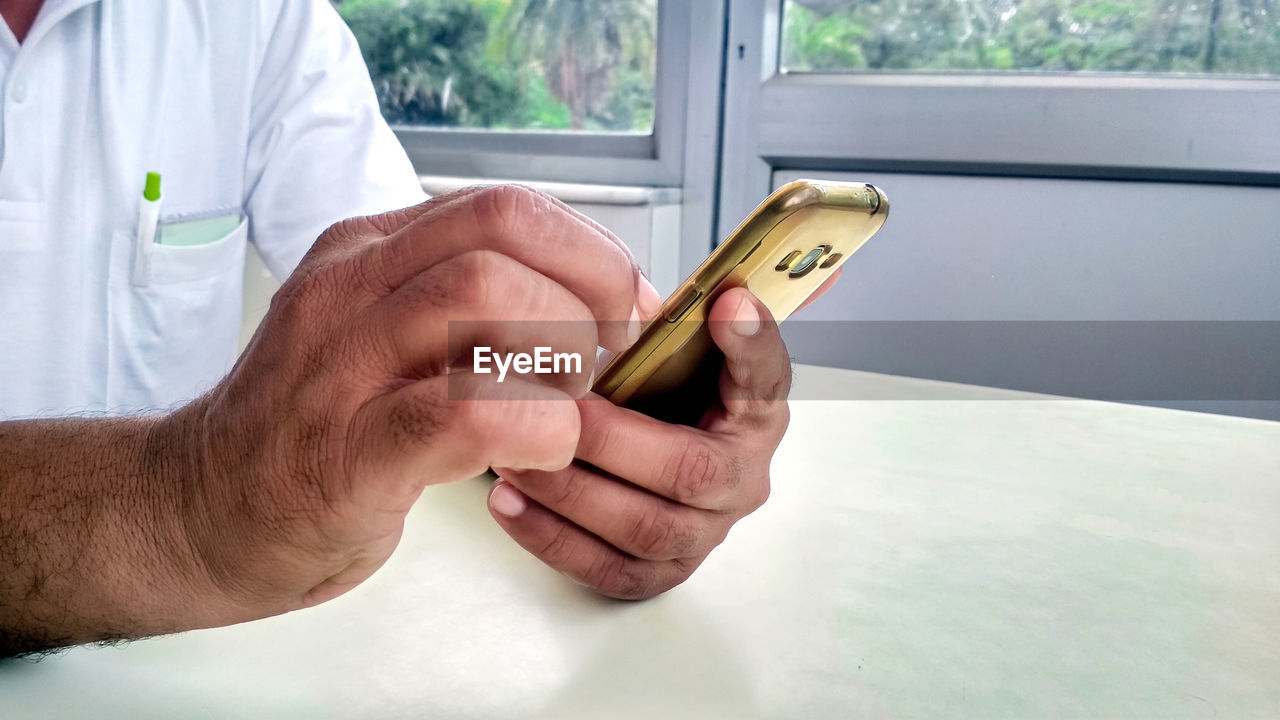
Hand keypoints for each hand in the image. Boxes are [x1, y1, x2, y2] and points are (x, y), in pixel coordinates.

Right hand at [166, 185, 659, 623]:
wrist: (200, 511)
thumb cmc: (315, 426)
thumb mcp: (376, 329)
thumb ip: (459, 299)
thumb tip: (588, 294)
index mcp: (365, 253)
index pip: (503, 208)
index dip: (589, 252)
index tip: (623, 308)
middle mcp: (349, 291)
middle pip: (503, 239)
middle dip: (588, 296)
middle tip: (605, 362)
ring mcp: (340, 367)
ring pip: (485, 299)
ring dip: (563, 355)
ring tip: (568, 406)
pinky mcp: (348, 454)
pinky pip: (468, 410)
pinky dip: (536, 427)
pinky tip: (540, 452)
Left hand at [487, 288, 789, 598]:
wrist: (641, 447)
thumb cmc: (657, 394)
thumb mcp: (674, 350)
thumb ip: (689, 324)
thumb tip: (729, 300)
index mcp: (756, 415)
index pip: (766, 378)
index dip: (750, 346)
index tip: (725, 307)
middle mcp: (742, 482)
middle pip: (689, 474)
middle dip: (610, 444)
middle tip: (551, 413)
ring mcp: (704, 535)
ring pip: (646, 530)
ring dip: (571, 495)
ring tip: (513, 459)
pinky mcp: (660, 572)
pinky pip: (611, 571)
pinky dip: (553, 540)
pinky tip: (508, 504)